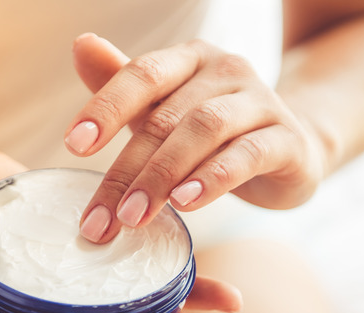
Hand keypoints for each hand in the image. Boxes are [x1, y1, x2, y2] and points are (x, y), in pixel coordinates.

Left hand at [66, 34, 326, 242]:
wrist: (289, 148)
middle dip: (126, 170)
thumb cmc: (212, 131)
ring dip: (162, 175)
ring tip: (134, 215)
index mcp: (189, 59)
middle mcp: (226, 70)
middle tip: (99, 217)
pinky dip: (212, 178)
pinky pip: (247, 155)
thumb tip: (81, 45)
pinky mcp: (286, 140)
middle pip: (165, 117)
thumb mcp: (163, 110)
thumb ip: (123, 88)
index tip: (74, 146)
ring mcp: (261, 102)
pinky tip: (186, 202)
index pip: (142, 75)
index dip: (106, 108)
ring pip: (203, 131)